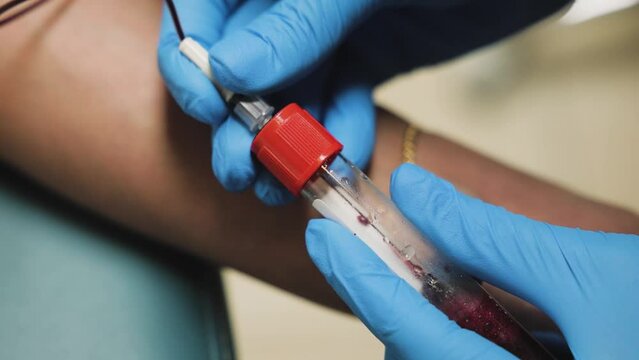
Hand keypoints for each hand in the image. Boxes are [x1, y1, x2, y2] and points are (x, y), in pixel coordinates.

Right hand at [158, 0, 567, 204]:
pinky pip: (339, 101)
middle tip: (240, 168)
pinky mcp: (367, 57)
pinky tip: (346, 155)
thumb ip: (301, 19)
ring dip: (285, 142)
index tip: (206, 107)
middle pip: (238, 58)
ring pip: (288, 90)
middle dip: (235, 118)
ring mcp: (331, 27)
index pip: (205, 5)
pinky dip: (339, 133)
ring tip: (286, 185)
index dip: (192, 57)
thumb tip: (233, 69)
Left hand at [306, 163, 638, 358]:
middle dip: (402, 300)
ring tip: (456, 270)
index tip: (324, 234)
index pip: (412, 333)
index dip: (362, 278)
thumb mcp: (597, 273)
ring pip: (446, 358)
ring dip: (439, 314)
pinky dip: (473, 328)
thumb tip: (418, 192)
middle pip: (421, 355)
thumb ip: (495, 236)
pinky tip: (499, 305)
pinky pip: (480, 356)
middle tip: (393, 246)